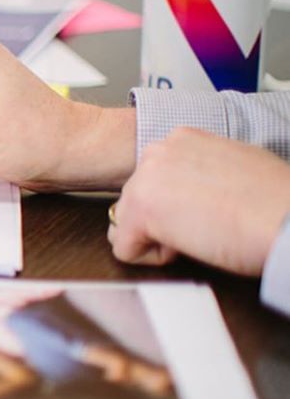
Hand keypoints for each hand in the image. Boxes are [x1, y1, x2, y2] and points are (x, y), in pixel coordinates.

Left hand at [110, 128, 289, 274]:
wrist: (287, 219)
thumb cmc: (275, 201)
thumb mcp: (234, 167)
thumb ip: (201, 171)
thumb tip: (192, 190)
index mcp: (182, 139)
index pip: (155, 178)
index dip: (180, 203)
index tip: (209, 208)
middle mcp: (157, 152)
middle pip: (137, 199)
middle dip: (165, 220)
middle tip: (207, 224)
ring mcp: (143, 179)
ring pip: (127, 223)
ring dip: (159, 237)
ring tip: (202, 233)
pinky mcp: (138, 211)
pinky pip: (125, 249)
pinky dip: (153, 259)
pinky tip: (189, 247)